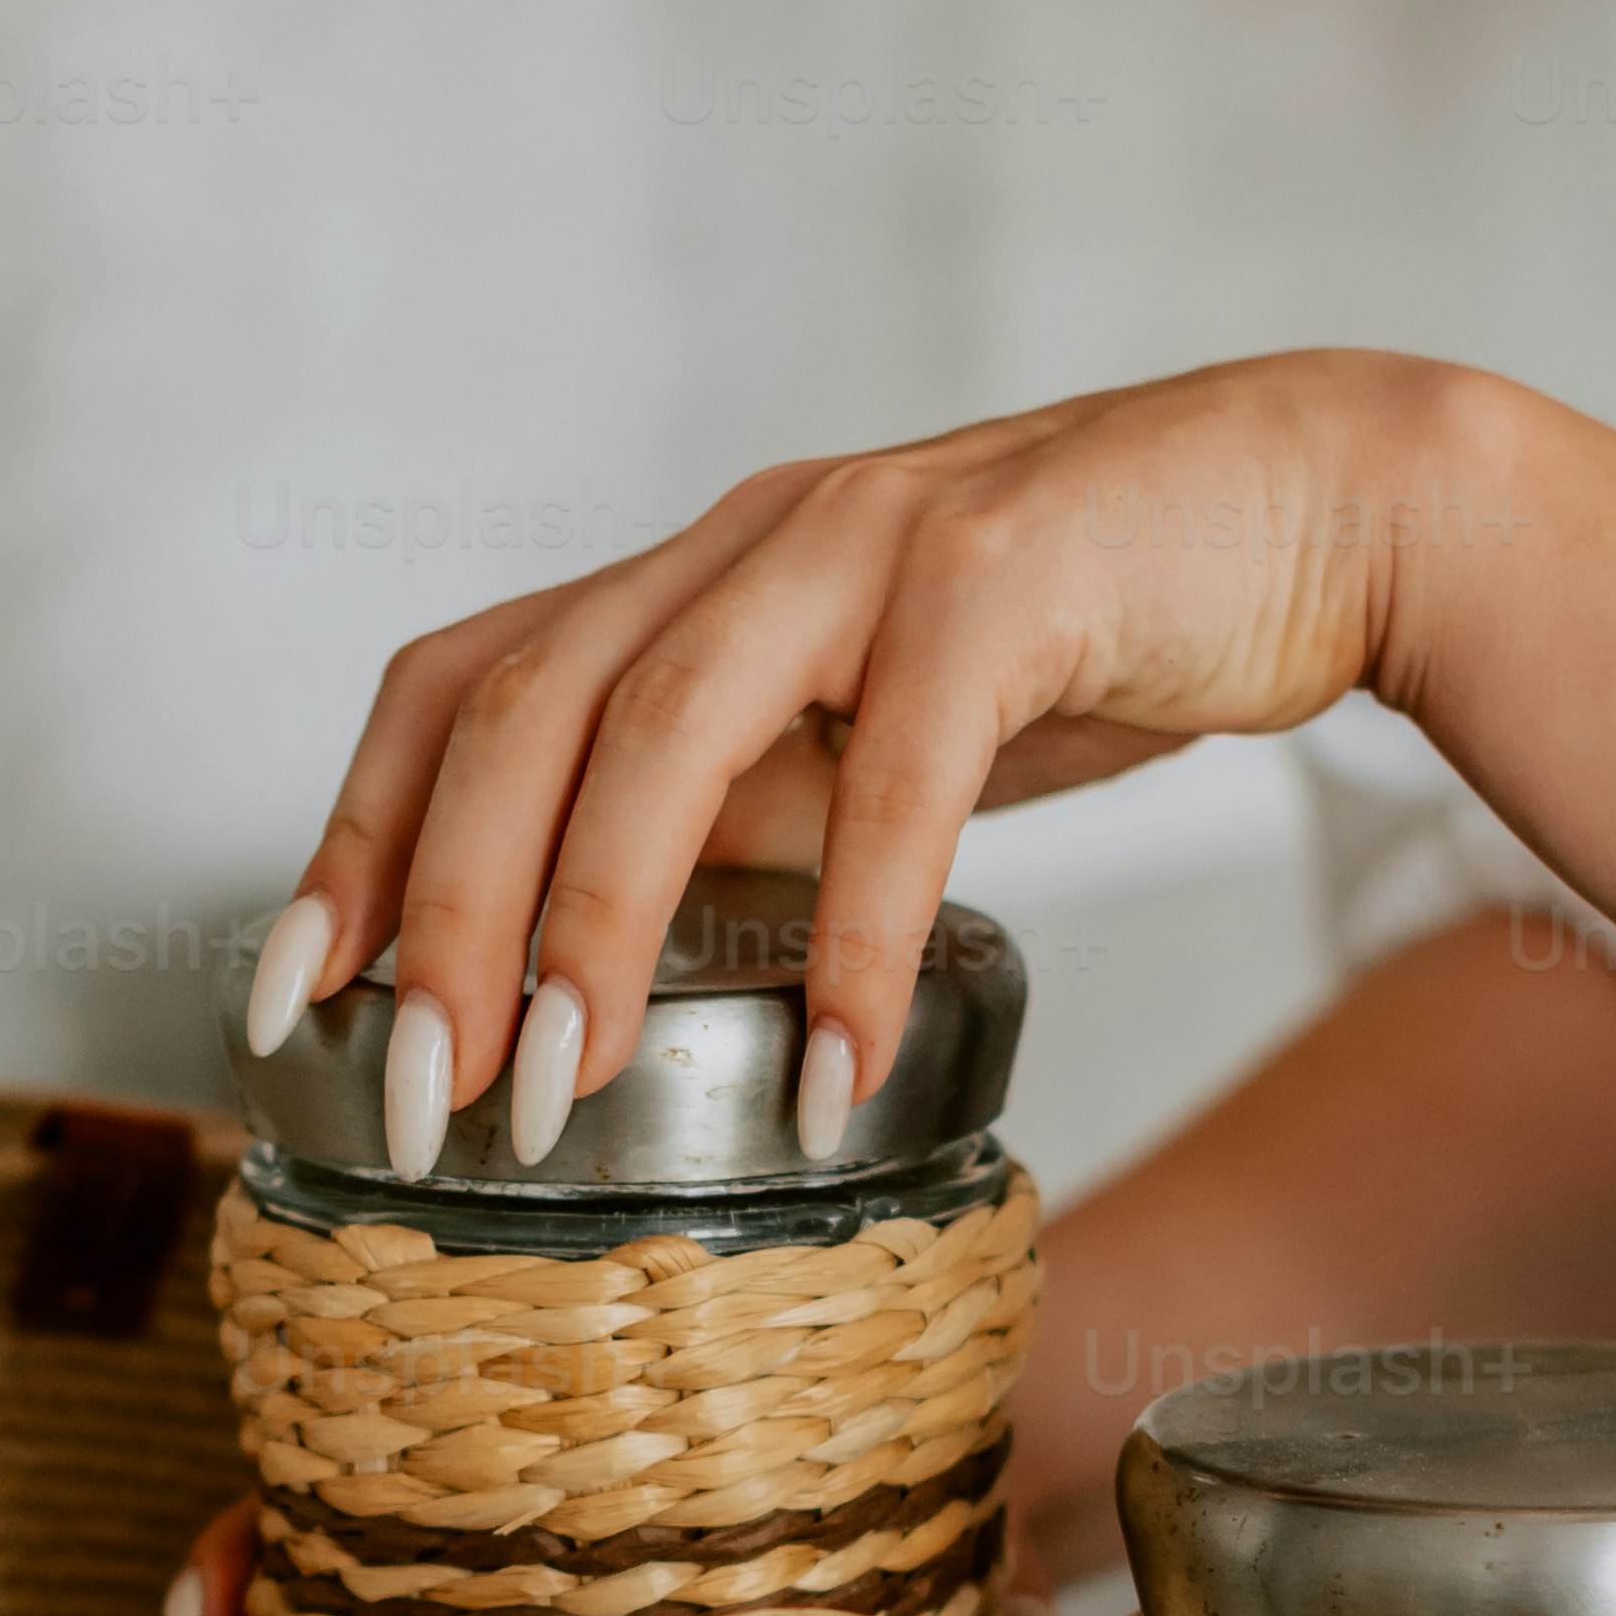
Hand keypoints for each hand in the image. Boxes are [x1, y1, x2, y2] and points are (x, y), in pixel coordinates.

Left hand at [240, 352, 1430, 1169]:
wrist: (1326, 510)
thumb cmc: (1094, 640)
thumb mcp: (872, 734)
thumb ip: (747, 805)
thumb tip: (609, 945)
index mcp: (698, 574)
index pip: (460, 686)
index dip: (357, 836)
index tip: (288, 1001)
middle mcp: (754, 536)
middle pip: (518, 709)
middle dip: (441, 916)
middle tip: (420, 1105)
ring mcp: (872, 541)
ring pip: (662, 725)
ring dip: (591, 927)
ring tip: (561, 1100)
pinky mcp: (1012, 575)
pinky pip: (901, 776)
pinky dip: (854, 941)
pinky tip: (833, 1085)